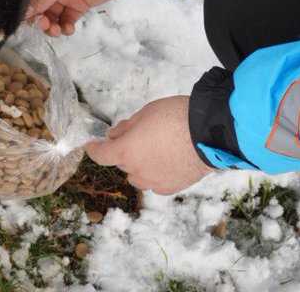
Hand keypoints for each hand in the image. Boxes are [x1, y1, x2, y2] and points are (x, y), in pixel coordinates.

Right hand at [26, 0, 133, 35]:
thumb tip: (24, 12)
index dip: (25, 6)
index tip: (26, 20)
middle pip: (37, 6)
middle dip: (39, 18)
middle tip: (46, 25)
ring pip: (51, 15)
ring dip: (51, 25)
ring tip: (57, 31)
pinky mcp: (77, 4)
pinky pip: (66, 18)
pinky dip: (65, 26)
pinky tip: (68, 29)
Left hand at [85, 96, 212, 194]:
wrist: (209, 135)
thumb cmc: (176, 117)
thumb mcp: (147, 112)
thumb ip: (127, 126)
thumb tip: (114, 134)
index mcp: (126, 151)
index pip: (101, 155)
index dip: (93, 149)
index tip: (90, 145)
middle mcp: (137, 170)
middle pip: (122, 163)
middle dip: (125, 150)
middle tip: (139, 135)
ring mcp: (154, 182)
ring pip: (138, 177)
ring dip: (139, 166)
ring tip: (154, 151)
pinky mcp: (171, 188)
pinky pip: (156, 184)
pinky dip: (156, 175)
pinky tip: (166, 163)